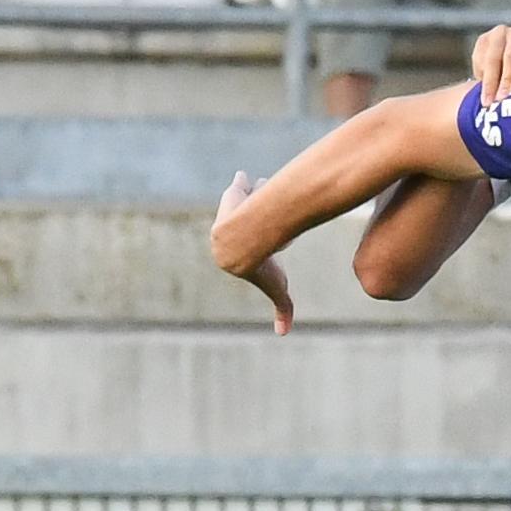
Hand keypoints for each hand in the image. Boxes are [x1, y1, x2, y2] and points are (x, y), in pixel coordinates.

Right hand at [215, 171, 294, 334]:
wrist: (247, 241)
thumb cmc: (262, 265)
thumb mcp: (277, 288)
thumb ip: (282, 308)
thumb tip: (283, 333)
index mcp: (232, 254)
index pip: (251, 249)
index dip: (263, 247)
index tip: (273, 245)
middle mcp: (227, 232)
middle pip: (245, 224)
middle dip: (252, 218)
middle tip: (267, 215)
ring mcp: (229, 213)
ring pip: (244, 204)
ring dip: (249, 197)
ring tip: (259, 189)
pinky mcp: (232, 195)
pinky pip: (238, 187)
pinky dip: (241, 182)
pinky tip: (246, 176)